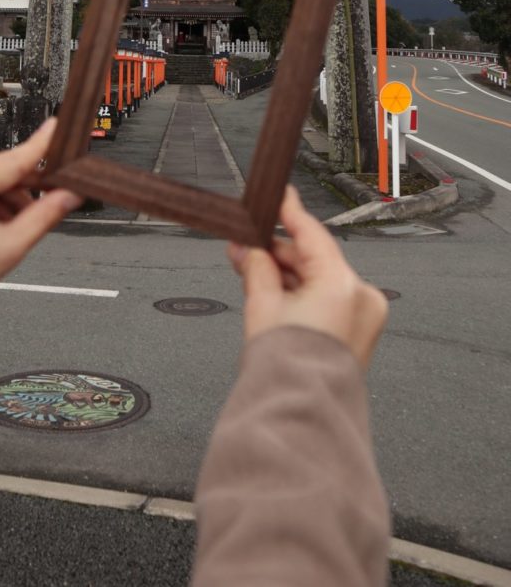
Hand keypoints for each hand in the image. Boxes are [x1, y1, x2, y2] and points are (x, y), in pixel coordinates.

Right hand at [229, 186, 387, 368]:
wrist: (300, 413)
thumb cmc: (287, 368)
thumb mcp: (262, 306)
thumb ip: (257, 267)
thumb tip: (250, 249)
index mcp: (342, 285)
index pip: (312, 234)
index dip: (289, 212)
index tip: (278, 195)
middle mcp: (361, 297)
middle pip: (314, 259)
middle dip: (277, 254)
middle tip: (244, 246)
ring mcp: (364, 316)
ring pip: (320, 280)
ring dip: (288, 275)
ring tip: (251, 271)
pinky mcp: (360, 333)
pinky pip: (329, 300)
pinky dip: (303, 294)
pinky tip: (274, 292)